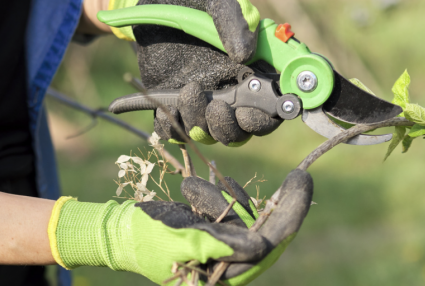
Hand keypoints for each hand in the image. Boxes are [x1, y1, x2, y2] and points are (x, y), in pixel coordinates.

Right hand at [49, 170, 312, 285]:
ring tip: (191, 194)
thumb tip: (260, 247)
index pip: (266, 253)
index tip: (301, 186)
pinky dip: (219, 196)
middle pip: (267, 236)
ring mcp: (225, 255)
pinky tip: (191, 192)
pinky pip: (234, 211)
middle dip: (279, 206)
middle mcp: (228, 274)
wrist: (118, 230)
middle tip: (300, 177)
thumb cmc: (144, 238)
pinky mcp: (219, 236)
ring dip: (225, 199)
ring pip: (248, 218)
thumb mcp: (180, 239)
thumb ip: (219, 244)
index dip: (288, 220)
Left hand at [129, 0, 281, 145]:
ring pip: (209, 134)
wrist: (154, 3)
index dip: (263, 119)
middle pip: (240, 131)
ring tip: (187, 92)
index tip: (246, 112)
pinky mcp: (175, 105)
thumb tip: (245, 55)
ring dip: (199, 122)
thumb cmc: (193, 2)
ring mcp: (202, 102)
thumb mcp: (217, 4)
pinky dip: (172, 128)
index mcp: (252, 71)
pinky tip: (168, 109)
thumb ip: (234, 23)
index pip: (270, 110)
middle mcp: (230, 92)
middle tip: (216, 107)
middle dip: (229, 127)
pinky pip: (175, 131)